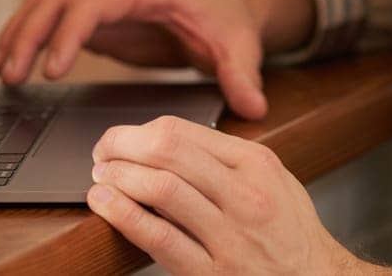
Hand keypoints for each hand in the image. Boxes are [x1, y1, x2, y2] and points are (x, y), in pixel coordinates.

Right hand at [0, 0, 269, 118]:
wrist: (222, 3)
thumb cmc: (227, 21)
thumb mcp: (240, 45)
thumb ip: (243, 75)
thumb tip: (253, 106)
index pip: (97, 1)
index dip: (71, 32)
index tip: (53, 70)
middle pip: (61, 0)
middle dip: (31, 35)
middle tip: (13, 77)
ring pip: (46, 4)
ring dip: (19, 34)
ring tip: (1, 73)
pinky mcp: (90, 12)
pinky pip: (47, 17)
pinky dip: (23, 35)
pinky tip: (5, 64)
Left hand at [88, 115, 390, 274]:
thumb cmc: (291, 234)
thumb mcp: (274, 181)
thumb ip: (228, 159)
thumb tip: (167, 142)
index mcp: (257, 164)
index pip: (184, 131)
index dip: (139, 131)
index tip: (119, 139)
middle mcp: (245, 196)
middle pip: (168, 151)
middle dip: (122, 146)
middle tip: (101, 153)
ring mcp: (229, 237)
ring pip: (161, 189)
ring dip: (119, 178)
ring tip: (100, 178)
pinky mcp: (212, 274)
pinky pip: (159, 238)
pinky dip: (124, 216)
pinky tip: (105, 205)